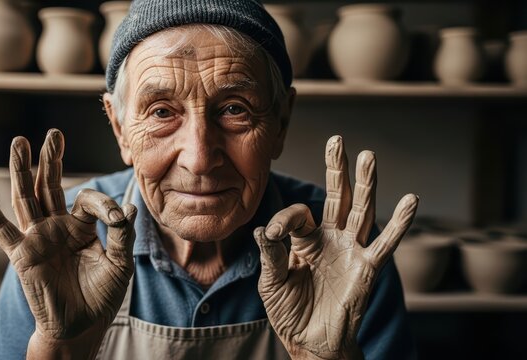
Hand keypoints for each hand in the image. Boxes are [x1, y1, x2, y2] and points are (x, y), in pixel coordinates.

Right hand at [0, 129, 135, 353]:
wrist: (81, 327)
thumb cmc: (101, 297)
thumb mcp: (119, 262)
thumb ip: (122, 234)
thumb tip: (129, 206)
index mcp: (80, 227)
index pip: (86, 199)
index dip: (103, 203)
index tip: (117, 218)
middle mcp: (56, 227)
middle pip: (50, 185)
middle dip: (51, 159)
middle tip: (54, 133)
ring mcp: (36, 238)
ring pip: (27, 197)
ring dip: (21, 170)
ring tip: (19, 141)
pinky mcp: (21, 254)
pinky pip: (1, 229)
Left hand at [254, 135, 417, 359]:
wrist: (310, 344)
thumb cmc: (291, 313)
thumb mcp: (271, 282)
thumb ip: (270, 254)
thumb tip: (262, 227)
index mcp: (305, 240)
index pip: (298, 214)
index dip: (284, 219)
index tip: (272, 235)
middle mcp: (331, 239)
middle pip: (336, 197)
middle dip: (337, 170)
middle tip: (337, 140)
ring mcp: (351, 251)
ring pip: (361, 211)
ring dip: (365, 184)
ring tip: (368, 156)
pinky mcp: (367, 268)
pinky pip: (386, 243)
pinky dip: (401, 222)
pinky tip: (412, 199)